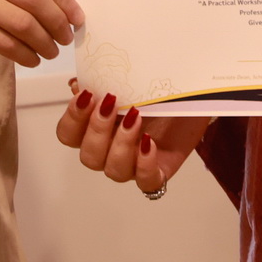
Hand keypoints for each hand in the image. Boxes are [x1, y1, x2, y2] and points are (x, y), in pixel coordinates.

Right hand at [56, 78, 212, 193]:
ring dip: (121, 145)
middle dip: (97, 130)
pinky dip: (145, 164)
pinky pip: (146, 182)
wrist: (193, 93)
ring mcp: (133, 164)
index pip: (68, 134)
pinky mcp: (158, 172)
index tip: (87, 95)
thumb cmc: (156, 86)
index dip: (73, 119)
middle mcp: (110, 150)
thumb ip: (101, 80)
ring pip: (113, 171)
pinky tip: (149, 143)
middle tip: (112, 103)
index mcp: (96, 127)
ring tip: (136, 118)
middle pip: (88, 157)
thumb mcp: (129, 78)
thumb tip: (76, 84)